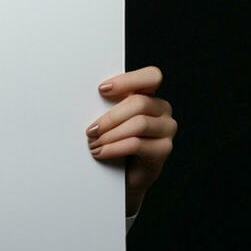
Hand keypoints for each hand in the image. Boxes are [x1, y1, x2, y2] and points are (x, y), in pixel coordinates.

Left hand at [86, 66, 176, 209]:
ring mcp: (166, 129)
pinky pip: (137, 144)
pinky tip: (100, 152)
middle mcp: (162, 109)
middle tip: (90, 130)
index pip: (151, 76)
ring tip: (93, 143)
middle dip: (110, 117)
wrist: (121, 174)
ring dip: (111, 134)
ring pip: (139, 123)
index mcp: (149, 95)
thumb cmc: (113, 141)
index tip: (101, 90)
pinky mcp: (164, 149)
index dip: (127, 81)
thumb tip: (84, 97)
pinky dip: (114, 148)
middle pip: (139, 103)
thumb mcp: (108, 119)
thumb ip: (105, 105)